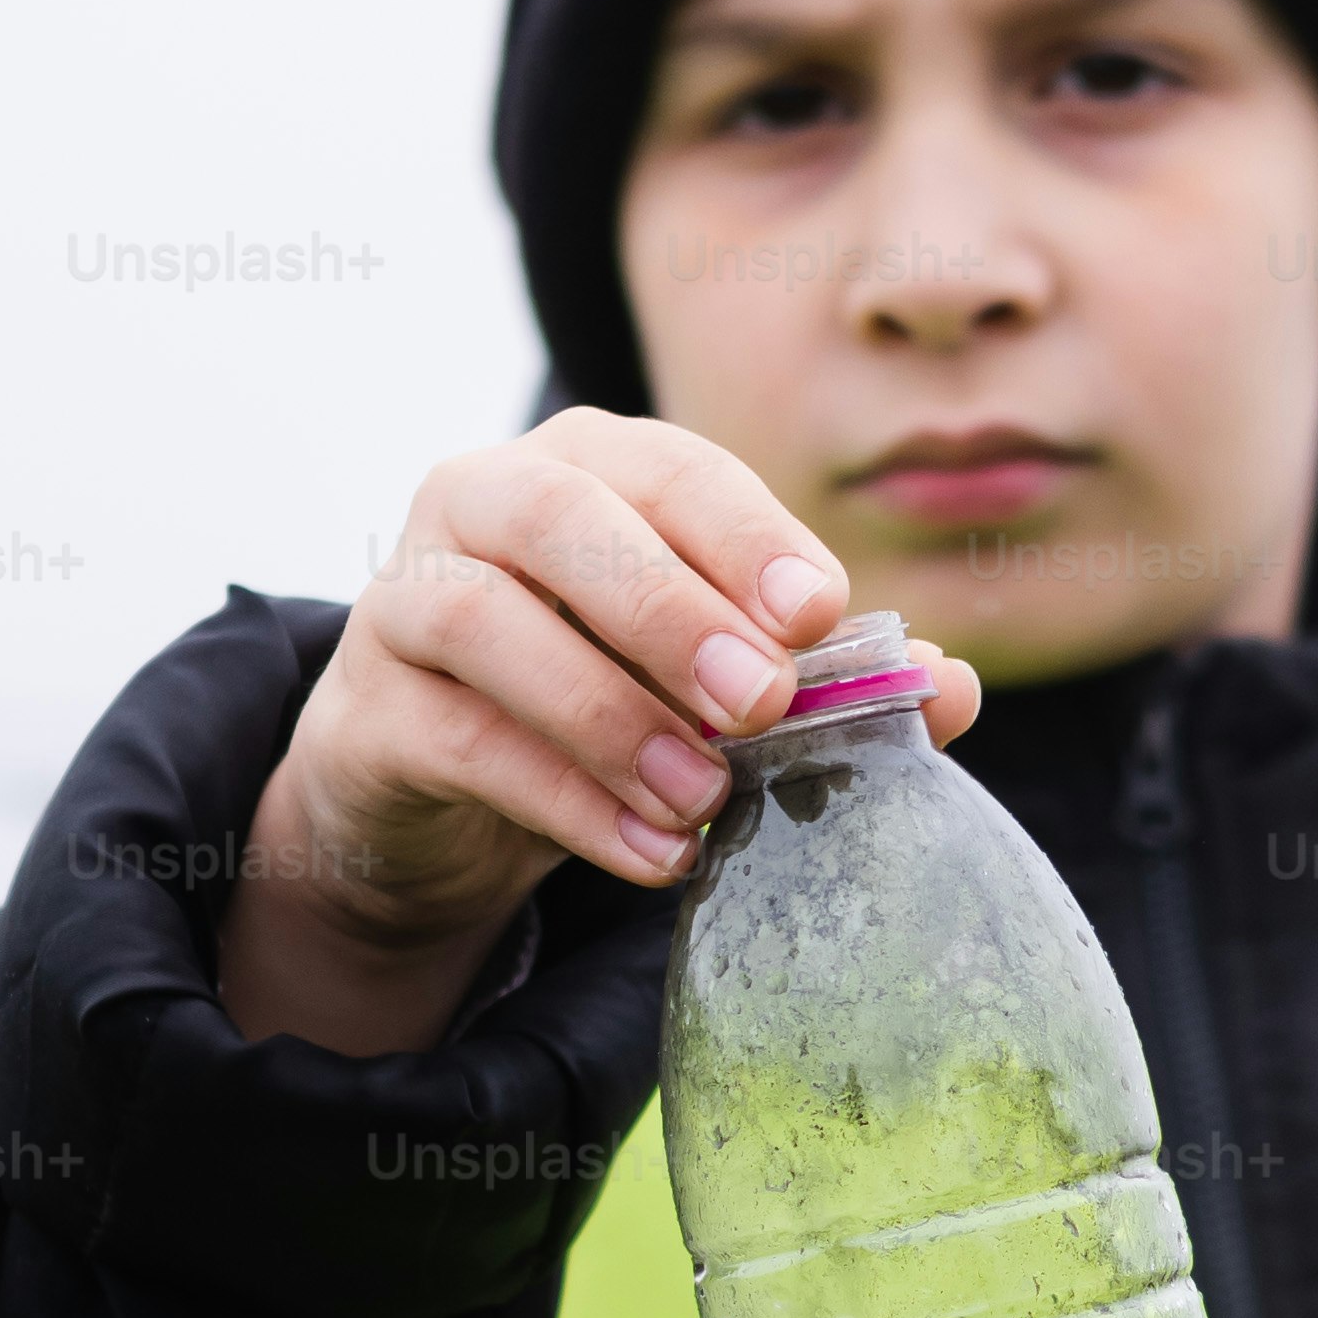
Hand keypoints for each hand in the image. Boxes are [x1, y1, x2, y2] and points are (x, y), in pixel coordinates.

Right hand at [217, 408, 983, 1054]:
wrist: (438, 789)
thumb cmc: (600, 696)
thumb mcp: (709, 681)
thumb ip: (824, 677)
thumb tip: (950, 689)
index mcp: (588, 465)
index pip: (671, 468)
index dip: (747, 536)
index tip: (824, 617)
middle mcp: (481, 501)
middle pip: (561, 518)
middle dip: (673, 609)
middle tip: (764, 703)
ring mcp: (404, 598)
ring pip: (486, 619)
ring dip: (607, 711)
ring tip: (702, 798)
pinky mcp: (367, 709)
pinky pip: (458, 735)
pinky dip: (562, 797)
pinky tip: (649, 852)